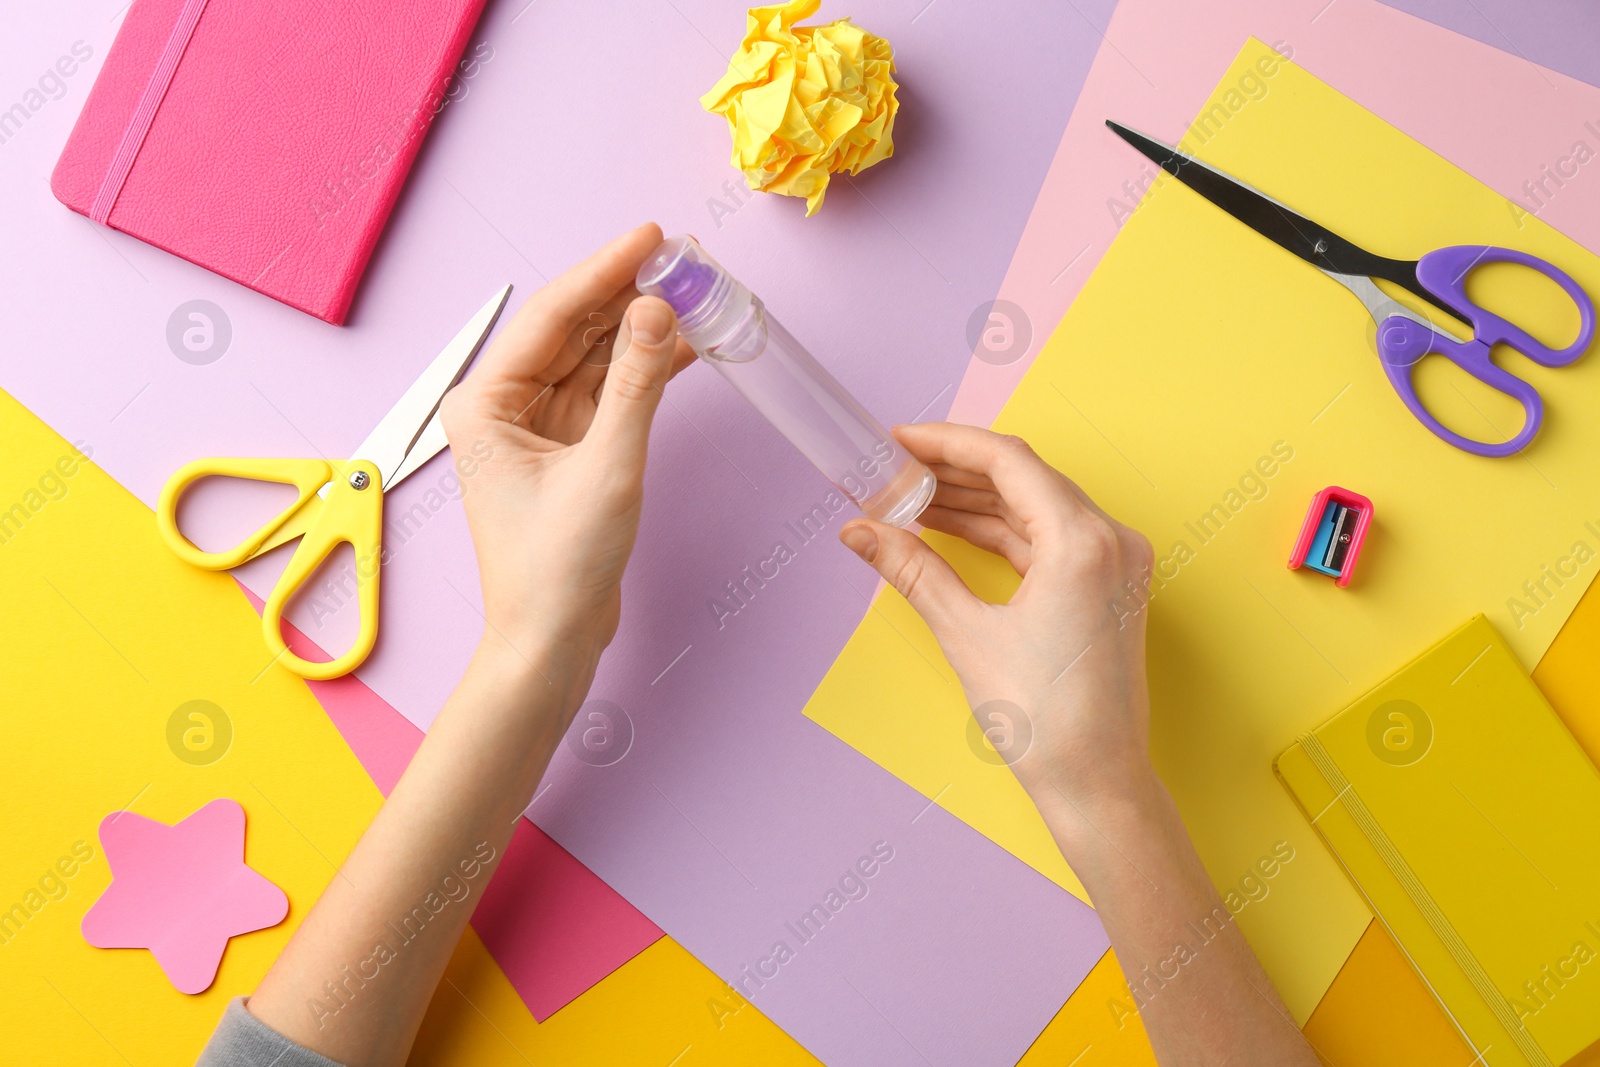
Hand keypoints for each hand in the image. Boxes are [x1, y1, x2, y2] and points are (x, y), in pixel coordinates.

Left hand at [440, 223, 694, 687]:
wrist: (551, 643)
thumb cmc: (557, 569)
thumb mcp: (608, 468)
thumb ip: (637, 384)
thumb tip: (659, 310)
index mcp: (485, 403)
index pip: (551, 315)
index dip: (604, 270)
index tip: (651, 237)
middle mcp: (502, 407)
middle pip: (572, 329)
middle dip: (627, 294)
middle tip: (682, 260)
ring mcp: (535, 428)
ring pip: (593, 357)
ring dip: (641, 328)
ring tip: (693, 292)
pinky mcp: (566, 450)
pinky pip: (606, 392)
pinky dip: (644, 371)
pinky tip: (683, 345)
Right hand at [838, 423, 1156, 816]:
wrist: (1097, 783)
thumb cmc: (1045, 720)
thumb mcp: (966, 635)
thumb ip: (913, 570)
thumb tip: (861, 531)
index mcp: (1083, 542)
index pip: (1008, 460)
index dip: (946, 442)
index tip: (898, 440)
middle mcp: (1110, 540)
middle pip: (1023, 476)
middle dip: (954, 470)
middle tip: (895, 469)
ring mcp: (1115, 563)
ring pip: (1034, 506)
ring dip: (974, 500)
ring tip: (910, 498)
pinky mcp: (1108, 586)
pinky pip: (1047, 538)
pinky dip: (1000, 531)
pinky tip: (950, 529)